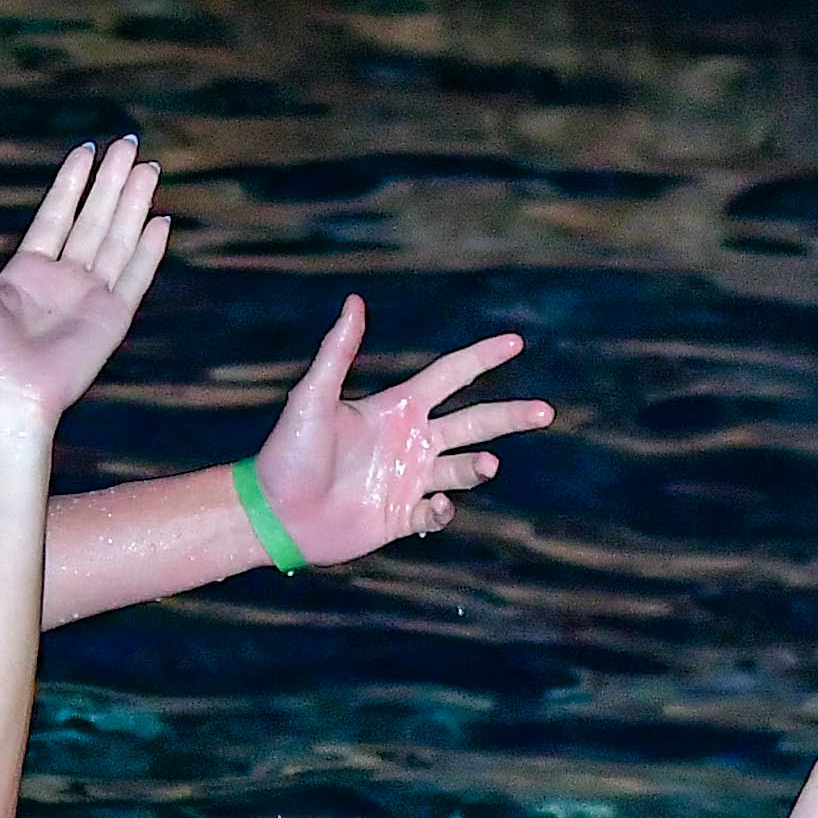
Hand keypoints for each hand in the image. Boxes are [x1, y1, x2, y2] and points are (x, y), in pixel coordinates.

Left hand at [0, 137, 168, 425]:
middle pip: (93, 220)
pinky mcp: (113, 318)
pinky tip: (160, 219)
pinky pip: (135, 276)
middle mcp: (63, 282)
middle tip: (128, 144)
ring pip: (118, 239)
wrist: (1, 396)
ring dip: (133, 203)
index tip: (87, 150)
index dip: (72, 183)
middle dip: (111, 182)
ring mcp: (90, 298)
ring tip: (147, 167)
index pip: (56, 216)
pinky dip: (149, 250)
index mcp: (27, 274)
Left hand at [244, 300, 549, 565]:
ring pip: (464, 468)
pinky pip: (438, 513)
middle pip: (474, 422)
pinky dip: (445, 510)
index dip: (482, 358)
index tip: (516, 342)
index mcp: (395, 409)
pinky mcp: (401, 516)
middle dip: (510, 416)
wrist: (271, 514)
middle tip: (546, 411)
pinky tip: (438, 505)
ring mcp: (408, 479)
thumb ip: (337, 353)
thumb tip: (354, 302)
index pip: (451, 376)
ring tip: (487, 465)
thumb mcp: (311, 398)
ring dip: (479, 467)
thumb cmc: (286, 454)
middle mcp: (409, 441)